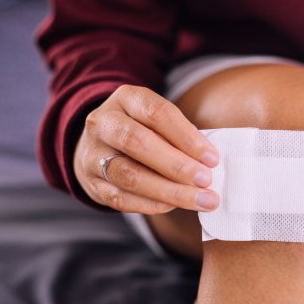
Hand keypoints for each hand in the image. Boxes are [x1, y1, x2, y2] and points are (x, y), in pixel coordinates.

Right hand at [73, 85, 219, 213]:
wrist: (97, 144)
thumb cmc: (142, 130)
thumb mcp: (157, 118)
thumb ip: (181, 134)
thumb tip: (209, 162)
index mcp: (126, 99)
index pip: (157, 113)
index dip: (187, 137)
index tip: (212, 158)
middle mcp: (103, 123)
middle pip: (137, 143)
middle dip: (177, 165)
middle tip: (206, 180)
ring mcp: (92, 154)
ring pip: (129, 175)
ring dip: (169, 191)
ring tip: (199, 200)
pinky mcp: (91, 183)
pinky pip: (121, 198)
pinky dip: (151, 204)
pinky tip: (174, 205)